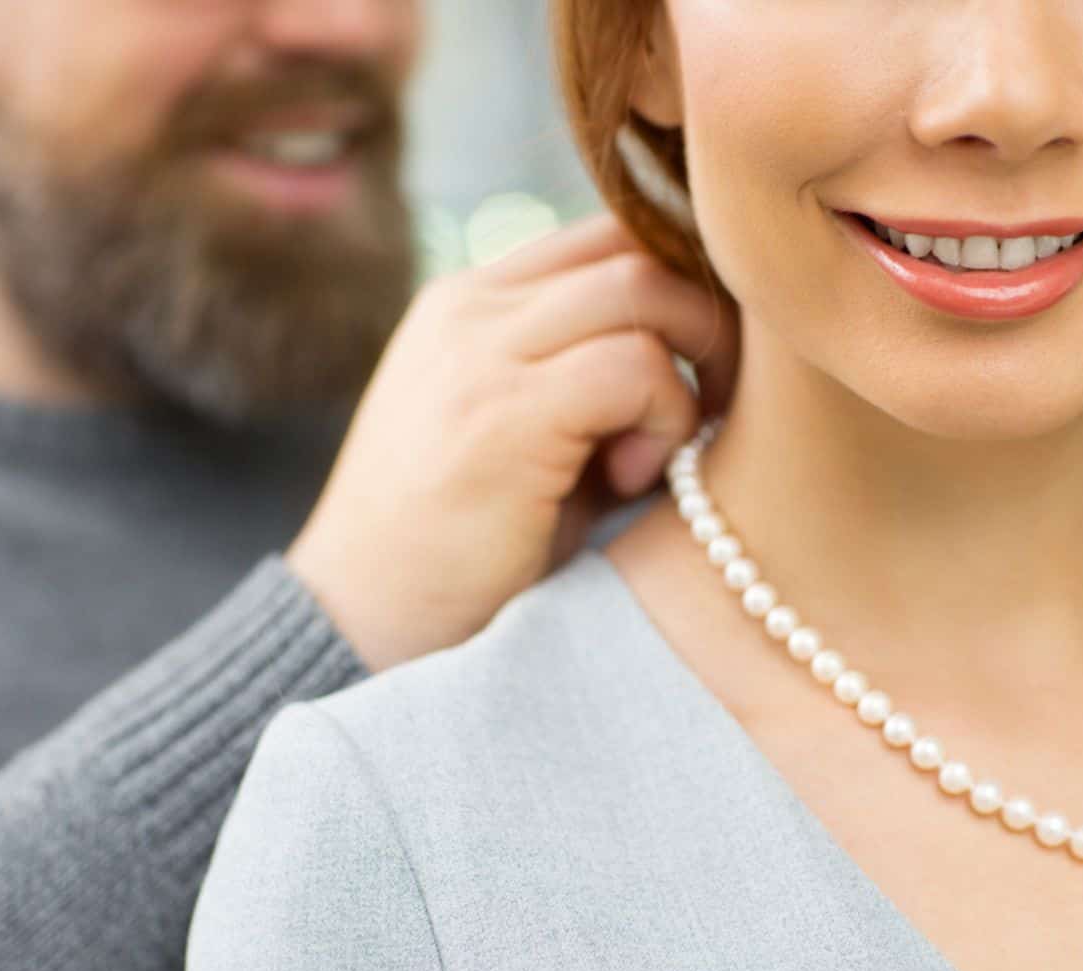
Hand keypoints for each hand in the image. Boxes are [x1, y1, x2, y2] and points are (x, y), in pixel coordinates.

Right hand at [286, 213, 738, 670]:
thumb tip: (713, 352)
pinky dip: (663, 419)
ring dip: (689, 369)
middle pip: (634, 246)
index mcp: (471, 302)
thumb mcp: (525, 435)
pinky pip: (634, 366)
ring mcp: (479, 351)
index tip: (711, 366)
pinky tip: (629, 479)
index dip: (682, 285)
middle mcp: (470, 307)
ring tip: (658, 455)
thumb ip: (589, 377)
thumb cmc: (461, 547)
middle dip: (706, 319)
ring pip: (641, 288)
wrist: (361, 624)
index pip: (606, 234)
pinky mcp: (502, 412)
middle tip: (721, 404)